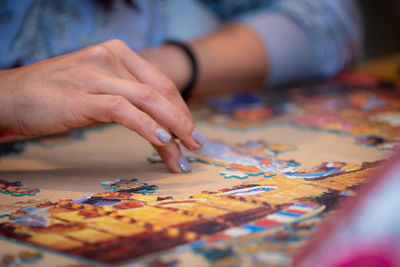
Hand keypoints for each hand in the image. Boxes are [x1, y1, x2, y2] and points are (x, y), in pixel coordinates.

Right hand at [0, 39, 206, 171]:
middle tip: (198, 144)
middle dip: (184, 121)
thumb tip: (156, 123)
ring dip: (173, 129)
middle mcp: (110, 58)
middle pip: (160, 91)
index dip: (181, 109)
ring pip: (148, 101)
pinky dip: (147, 127)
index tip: (190, 131)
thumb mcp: (97, 88)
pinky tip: (163, 141)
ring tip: (186, 151)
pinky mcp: (82, 96)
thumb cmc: (54, 96)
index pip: (161, 83)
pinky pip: (124, 111)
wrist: (8, 96)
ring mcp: (96, 76)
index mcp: (117, 53)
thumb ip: (125, 97)